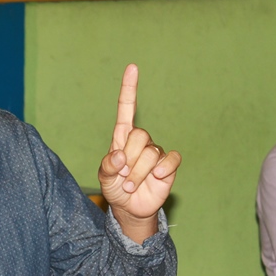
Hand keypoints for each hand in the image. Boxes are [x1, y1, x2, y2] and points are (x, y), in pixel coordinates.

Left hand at [98, 64, 181, 240]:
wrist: (129, 208)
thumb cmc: (115, 187)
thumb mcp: (104, 177)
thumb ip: (107, 166)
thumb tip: (120, 156)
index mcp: (122, 138)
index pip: (126, 109)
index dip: (129, 89)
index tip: (132, 67)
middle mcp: (140, 141)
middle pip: (139, 136)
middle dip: (129, 160)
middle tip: (122, 177)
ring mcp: (155, 152)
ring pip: (151, 153)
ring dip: (138, 174)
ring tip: (130, 185)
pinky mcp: (169, 165)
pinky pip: (171, 159)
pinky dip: (162, 170)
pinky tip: (156, 178)